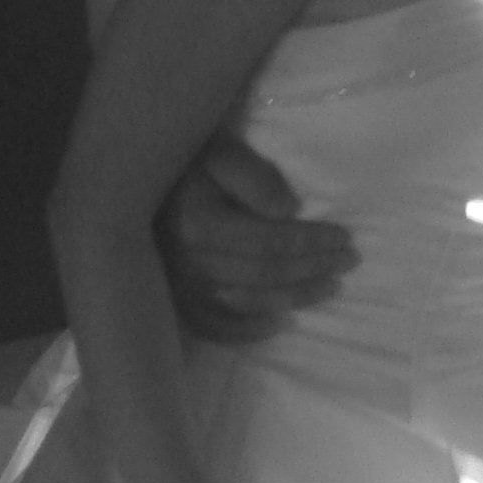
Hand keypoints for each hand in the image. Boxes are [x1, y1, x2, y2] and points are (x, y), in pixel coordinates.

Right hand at [157, 131, 356, 342]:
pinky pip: (216, 327)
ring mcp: (181, 287)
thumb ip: (253, 176)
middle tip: (349, 261)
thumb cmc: (186, 162)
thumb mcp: (219, 152)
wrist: (133, 183)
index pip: (269, 240)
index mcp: (198, 224)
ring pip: (249, 302)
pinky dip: (250, 330)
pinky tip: (281, 323)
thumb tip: (288, 210)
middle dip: (313, 268)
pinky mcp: (175, 301)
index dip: (312, 241)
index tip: (344, 237)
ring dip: (295, 298)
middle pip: (266, 274)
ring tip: (330, 287)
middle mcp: (188, 262)